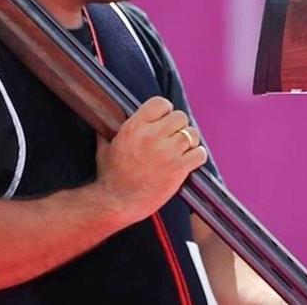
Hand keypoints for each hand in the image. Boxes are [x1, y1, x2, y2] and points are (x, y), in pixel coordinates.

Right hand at [95, 97, 207, 224]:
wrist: (116, 203)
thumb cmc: (110, 177)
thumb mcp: (106, 148)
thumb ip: (110, 132)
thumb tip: (106, 121)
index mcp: (134, 127)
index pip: (160, 103)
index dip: (165, 111)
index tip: (165, 120)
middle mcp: (152, 136)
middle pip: (180, 117)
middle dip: (179, 126)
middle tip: (174, 137)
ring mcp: (167, 152)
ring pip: (192, 134)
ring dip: (190, 141)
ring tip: (183, 149)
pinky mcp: (178, 168)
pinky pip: (200, 153)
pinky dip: (198, 156)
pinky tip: (190, 160)